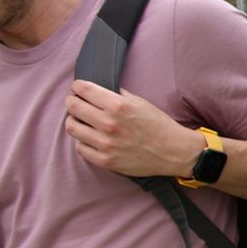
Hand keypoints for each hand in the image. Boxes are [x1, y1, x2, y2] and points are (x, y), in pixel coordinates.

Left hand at [64, 81, 202, 179]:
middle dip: (72, 101)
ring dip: (74, 121)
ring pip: (72, 127)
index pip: (83, 90)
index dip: (77, 86)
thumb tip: (98, 90)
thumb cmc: (159, 125)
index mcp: (118, 106)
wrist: (175, 152)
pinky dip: (83, 141)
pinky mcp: (105, 160)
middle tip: (76, 102)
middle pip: (73, 107)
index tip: (78, 88)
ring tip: (82, 121)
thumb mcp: (141, 102)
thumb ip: (118, 95)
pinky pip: (80, 148)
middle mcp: (109, 124)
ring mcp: (106, 144)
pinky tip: (91, 138)